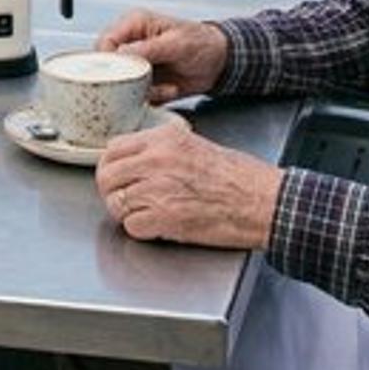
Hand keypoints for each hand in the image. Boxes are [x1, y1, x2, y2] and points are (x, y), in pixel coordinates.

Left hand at [95, 116, 284, 248]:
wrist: (262, 200)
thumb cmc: (238, 176)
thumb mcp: (195, 145)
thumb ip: (161, 149)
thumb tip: (134, 160)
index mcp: (163, 139)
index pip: (113, 149)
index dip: (112, 167)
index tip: (117, 177)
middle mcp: (156, 160)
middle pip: (107, 175)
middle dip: (111, 191)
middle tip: (123, 200)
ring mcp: (158, 188)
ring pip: (116, 203)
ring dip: (127, 213)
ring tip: (147, 214)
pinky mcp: (165, 217)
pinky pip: (132, 226)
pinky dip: (140, 230)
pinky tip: (157, 226)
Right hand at [96, 11, 227, 103]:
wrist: (219, 63)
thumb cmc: (201, 43)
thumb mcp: (176, 44)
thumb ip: (147, 48)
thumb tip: (120, 54)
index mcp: (134, 24)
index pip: (105, 41)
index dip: (108, 59)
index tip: (122, 74)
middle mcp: (130, 43)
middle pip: (108, 65)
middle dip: (128, 80)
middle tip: (149, 84)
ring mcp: (135, 64)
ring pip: (121, 84)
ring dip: (144, 91)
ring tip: (168, 87)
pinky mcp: (142, 81)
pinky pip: (136, 96)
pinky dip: (153, 98)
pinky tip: (171, 89)